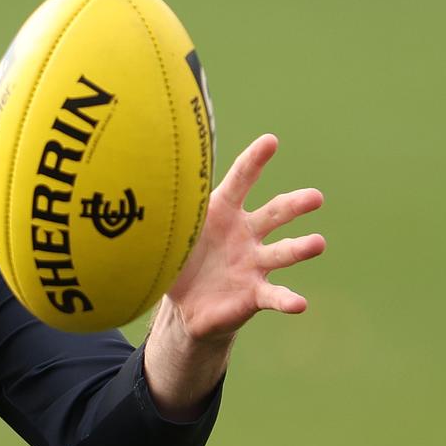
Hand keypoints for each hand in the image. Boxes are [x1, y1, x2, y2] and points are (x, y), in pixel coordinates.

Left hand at [143, 133, 325, 418]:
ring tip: (318, 243)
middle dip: (296, 204)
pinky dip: (287, 299)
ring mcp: (254, 264)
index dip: (255, 161)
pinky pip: (274, 295)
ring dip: (301, 248)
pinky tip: (300, 304)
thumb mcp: (167, 232)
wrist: (185, 305)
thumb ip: (159, 210)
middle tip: (315, 197)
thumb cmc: (180, 258)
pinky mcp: (255, 294)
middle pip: (275, 213)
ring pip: (282, 252)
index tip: (271, 141)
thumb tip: (127, 179)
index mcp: (223, 211)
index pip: (242, 180)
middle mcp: (246, 233)